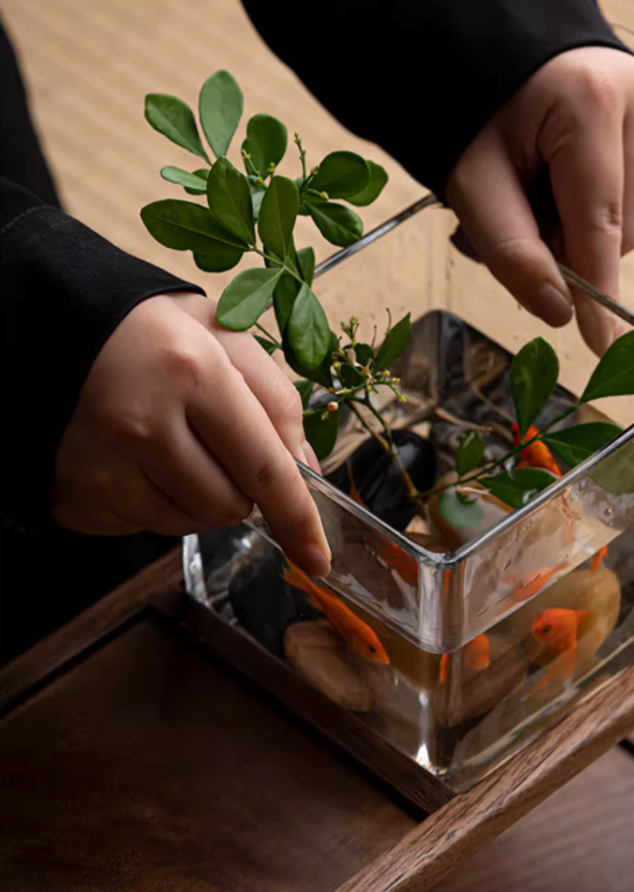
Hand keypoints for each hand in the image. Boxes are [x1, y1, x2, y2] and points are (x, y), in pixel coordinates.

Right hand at [53, 291, 330, 576]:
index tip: (317, 559)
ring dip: (195, 497)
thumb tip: (306, 472)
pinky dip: (153, 502)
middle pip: (230, 507)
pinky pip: (145, 528)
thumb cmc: (153, 334)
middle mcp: (143, 423)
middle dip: (237, 486)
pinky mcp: (77, 496)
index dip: (298, 519)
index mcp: (193, 373)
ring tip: (166, 442)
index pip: (264, 468)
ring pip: (190, 524)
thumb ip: (276, 401)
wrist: (57, 332)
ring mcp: (104, 465)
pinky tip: (132, 458)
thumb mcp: (224, 339)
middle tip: (207, 437)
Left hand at [446, 47, 633, 354]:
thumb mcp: (472, 183)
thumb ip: (511, 251)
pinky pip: (625, 193)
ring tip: (524, 194)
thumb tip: (558, 313)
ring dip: (573, 229)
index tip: (602, 345)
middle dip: (565, 247)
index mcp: (591, 103)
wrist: (475, 39)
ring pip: (626, 216)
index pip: (599, 223)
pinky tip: (547, 178)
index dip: (597, 290)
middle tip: (510, 223)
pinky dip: (583, 206)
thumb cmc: (467, 106)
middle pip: (619, 227)